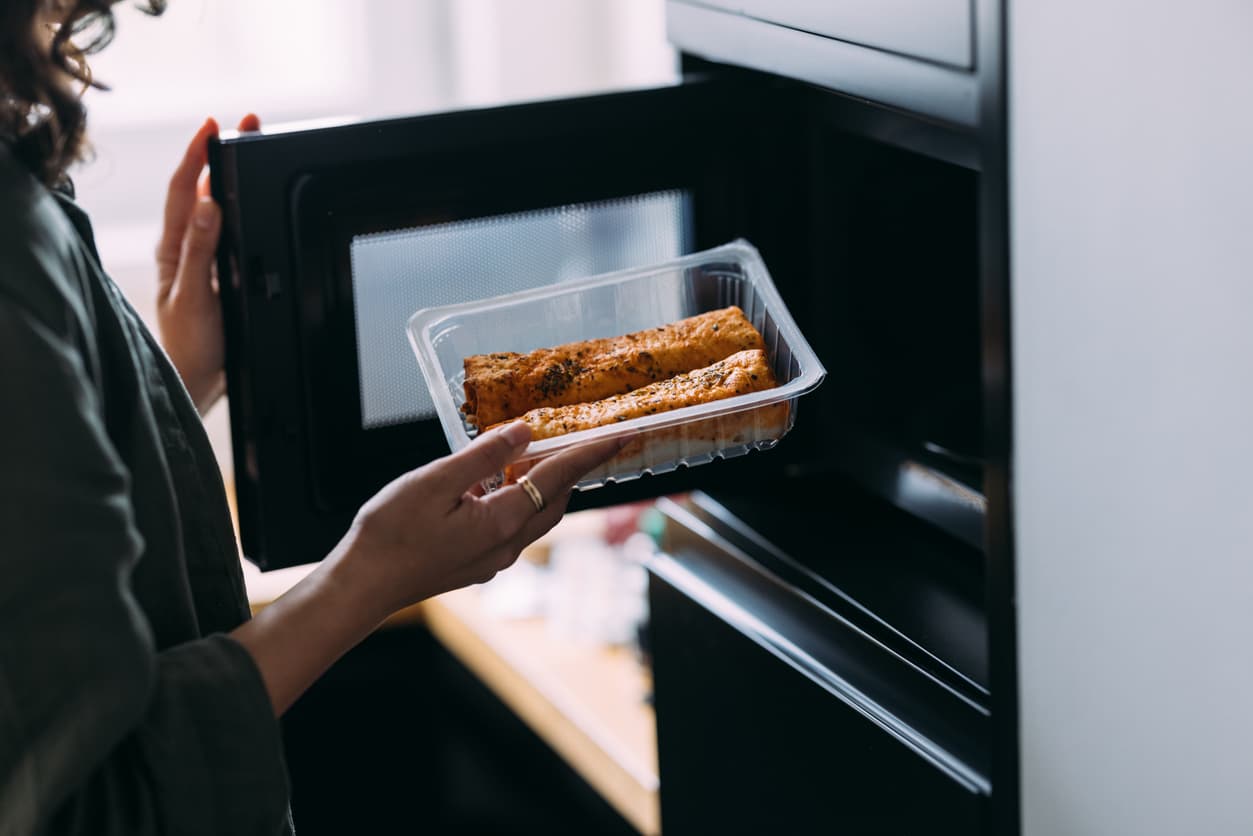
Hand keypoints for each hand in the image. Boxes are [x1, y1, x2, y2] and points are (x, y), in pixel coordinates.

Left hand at [155, 113, 259, 414]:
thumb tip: (207, 203)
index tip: (214, 125)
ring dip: (231, 177)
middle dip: (221, 153)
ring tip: (251, 149)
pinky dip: (241, 208)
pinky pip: (229, 231)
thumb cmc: (189, 345)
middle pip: (202, 190)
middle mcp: (186, 248)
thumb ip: (199, 250)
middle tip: (247, 124)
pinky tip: (252, 200)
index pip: (183, 189)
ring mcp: (202, 260)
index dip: (197, 155)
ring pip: (216, 208)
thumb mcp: (194, 295)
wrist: (197, 383)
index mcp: (174, 248)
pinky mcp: (218, 274)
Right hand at [331, 422, 627, 620]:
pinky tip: (492, 485)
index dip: (589, 454)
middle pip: (554, 501)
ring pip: (534, 516)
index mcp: (501, 522)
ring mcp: (493, 560)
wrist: (362, 585)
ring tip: (534, 455)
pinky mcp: (477, 564)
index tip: (620, 437)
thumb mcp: (435, 481)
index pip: (558, 479)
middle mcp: (506, 546)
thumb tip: (524, 431)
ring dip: (541, 486)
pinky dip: (517, 501)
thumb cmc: (390, 534)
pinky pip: (512, 527)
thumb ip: (482, 455)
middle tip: (579, 440)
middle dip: (570, 470)